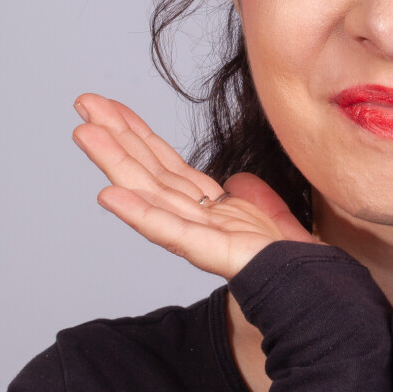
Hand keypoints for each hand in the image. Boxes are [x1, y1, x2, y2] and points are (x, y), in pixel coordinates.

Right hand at [71, 93, 317, 279]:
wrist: (307, 287)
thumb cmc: (287, 261)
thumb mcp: (268, 214)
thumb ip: (252, 195)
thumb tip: (237, 180)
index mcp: (208, 208)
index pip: (166, 163)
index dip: (137, 134)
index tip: (109, 107)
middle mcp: (194, 218)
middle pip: (148, 171)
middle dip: (115, 138)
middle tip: (84, 104)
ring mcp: (196, 236)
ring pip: (149, 193)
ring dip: (115, 163)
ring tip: (86, 134)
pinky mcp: (207, 252)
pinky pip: (169, 231)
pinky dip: (138, 213)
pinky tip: (111, 195)